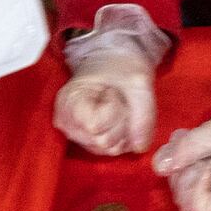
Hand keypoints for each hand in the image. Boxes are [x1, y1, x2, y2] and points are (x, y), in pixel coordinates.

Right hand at [53, 3, 168, 154]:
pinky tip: (118, 117)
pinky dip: (122, 137)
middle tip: (118, 99)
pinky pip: (111, 151)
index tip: (111, 91)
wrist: (113, 60)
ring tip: (117, 106)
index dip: (113, 110)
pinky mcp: (88, 143)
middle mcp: (67, 124)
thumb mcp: (138, 81)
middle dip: (121, 122)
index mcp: (69, 101)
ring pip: (109, 150)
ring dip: (124, 131)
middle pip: (103, 141)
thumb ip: (143, 113)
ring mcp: (76, 136)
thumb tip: (140, 147)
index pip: (95, 125)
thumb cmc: (119, 65)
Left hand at [152, 81, 210, 210]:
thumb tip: (161, 167)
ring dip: (181, 168)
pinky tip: (189, 145)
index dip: (193, 191)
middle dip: (183, 177)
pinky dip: (185, 166)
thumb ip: (188, 148)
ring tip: (187, 140)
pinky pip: (193, 187)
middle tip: (191, 149)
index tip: (204, 164)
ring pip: (187, 197)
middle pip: (190, 207)